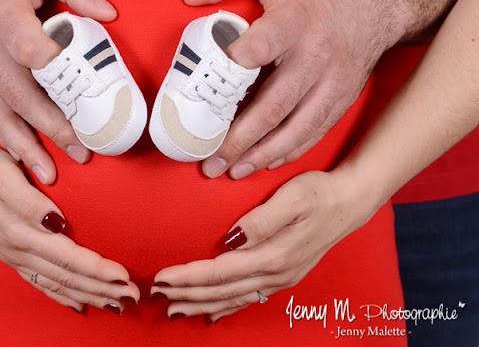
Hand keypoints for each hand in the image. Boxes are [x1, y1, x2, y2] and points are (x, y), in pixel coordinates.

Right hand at [0, 0, 116, 183]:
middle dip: (54, 128)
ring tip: (50, 173)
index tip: (86, 98)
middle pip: (20, 95)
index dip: (59, 76)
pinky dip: (3, 138)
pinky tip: (19, 158)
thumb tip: (108, 13)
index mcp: (4, 14)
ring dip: (27, 145)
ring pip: (0, 113)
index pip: (32, 51)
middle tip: (83, 152)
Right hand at [0, 146, 139, 313]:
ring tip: (116, 303)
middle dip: (102, 288)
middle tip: (132, 296)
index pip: (68, 256)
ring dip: (89, 295)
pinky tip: (80, 304)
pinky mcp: (13, 258)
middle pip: (67, 275)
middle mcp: (19, 250)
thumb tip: (54, 221)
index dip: (97, 269)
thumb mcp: (4, 174)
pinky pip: (41, 283)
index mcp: (21, 231)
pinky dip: (63, 296)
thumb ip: (29, 201)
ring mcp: (15, 257)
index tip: (123, 276)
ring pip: (57, 284)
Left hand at [151, 171, 375, 321]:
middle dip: (187, 295)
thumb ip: (262, 220)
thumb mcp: (293, 198)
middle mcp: (275, 273)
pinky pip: (249, 298)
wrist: (349, 202)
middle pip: (222, 291)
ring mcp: (280, 278)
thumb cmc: (319, 194)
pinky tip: (213, 312)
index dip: (188, 277)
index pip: (219, 271)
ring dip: (201, 304)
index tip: (162, 277)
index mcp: (272, 255)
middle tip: (157, 296)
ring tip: (175, 310)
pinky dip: (226, 307)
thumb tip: (233, 237)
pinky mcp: (283, 275)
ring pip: (233, 299)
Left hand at [185, 0, 402, 178]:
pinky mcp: (342, 99)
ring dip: (262, 155)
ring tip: (233, 171)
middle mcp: (316, 55)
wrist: (376, 3)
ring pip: (296, 128)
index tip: (209, 87)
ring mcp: (332, 82)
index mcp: (294, 21)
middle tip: (210, 160)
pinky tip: (264, 164)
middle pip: (275, 105)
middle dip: (239, 139)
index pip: (263, 45)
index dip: (237, 64)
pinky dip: (289, 152)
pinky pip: (314, 132)